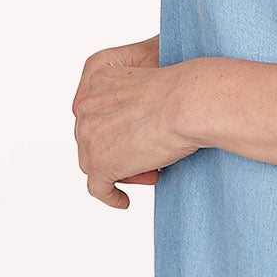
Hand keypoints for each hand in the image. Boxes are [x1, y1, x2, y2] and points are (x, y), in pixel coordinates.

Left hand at [72, 38, 201, 208]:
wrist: (189, 102)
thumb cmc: (184, 88)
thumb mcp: (152, 77)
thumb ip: (136, 94)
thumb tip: (139, 122)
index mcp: (98, 75)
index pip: (96, 109)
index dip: (115, 126)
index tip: (136, 136)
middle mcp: (86, 104)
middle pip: (91, 136)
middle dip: (117, 149)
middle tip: (145, 158)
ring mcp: (89, 134)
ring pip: (92, 161)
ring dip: (117, 169)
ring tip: (147, 174)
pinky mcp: (100, 162)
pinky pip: (97, 187)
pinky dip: (110, 196)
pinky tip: (123, 201)